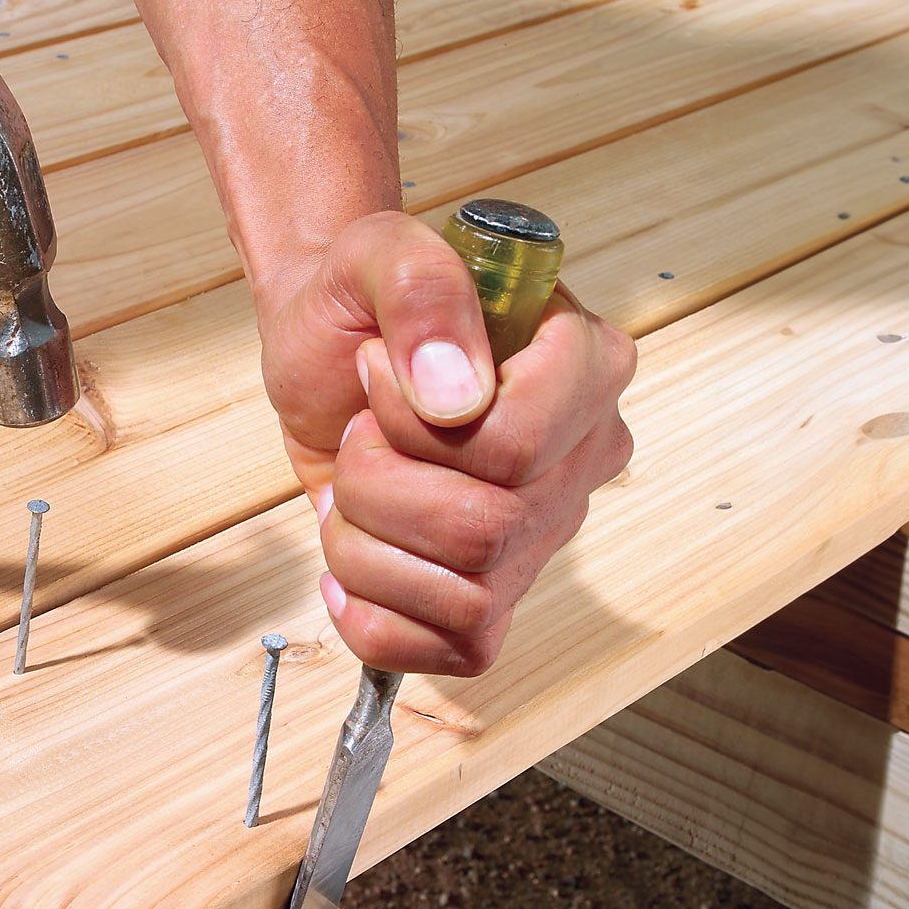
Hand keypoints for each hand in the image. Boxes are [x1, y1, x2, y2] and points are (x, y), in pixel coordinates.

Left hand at [253, 211, 635, 674]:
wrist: (323, 348)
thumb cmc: (360, 299)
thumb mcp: (377, 253)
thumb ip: (422, 290)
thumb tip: (455, 395)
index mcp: (586, 364)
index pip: (513, 446)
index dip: (412, 426)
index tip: (373, 372)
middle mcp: (582, 456)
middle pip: (482, 530)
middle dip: (377, 486)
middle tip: (357, 435)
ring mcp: (543, 531)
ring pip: (464, 597)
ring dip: (366, 546)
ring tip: (354, 486)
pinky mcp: (496, 590)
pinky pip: (455, 655)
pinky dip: (375, 619)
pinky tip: (349, 565)